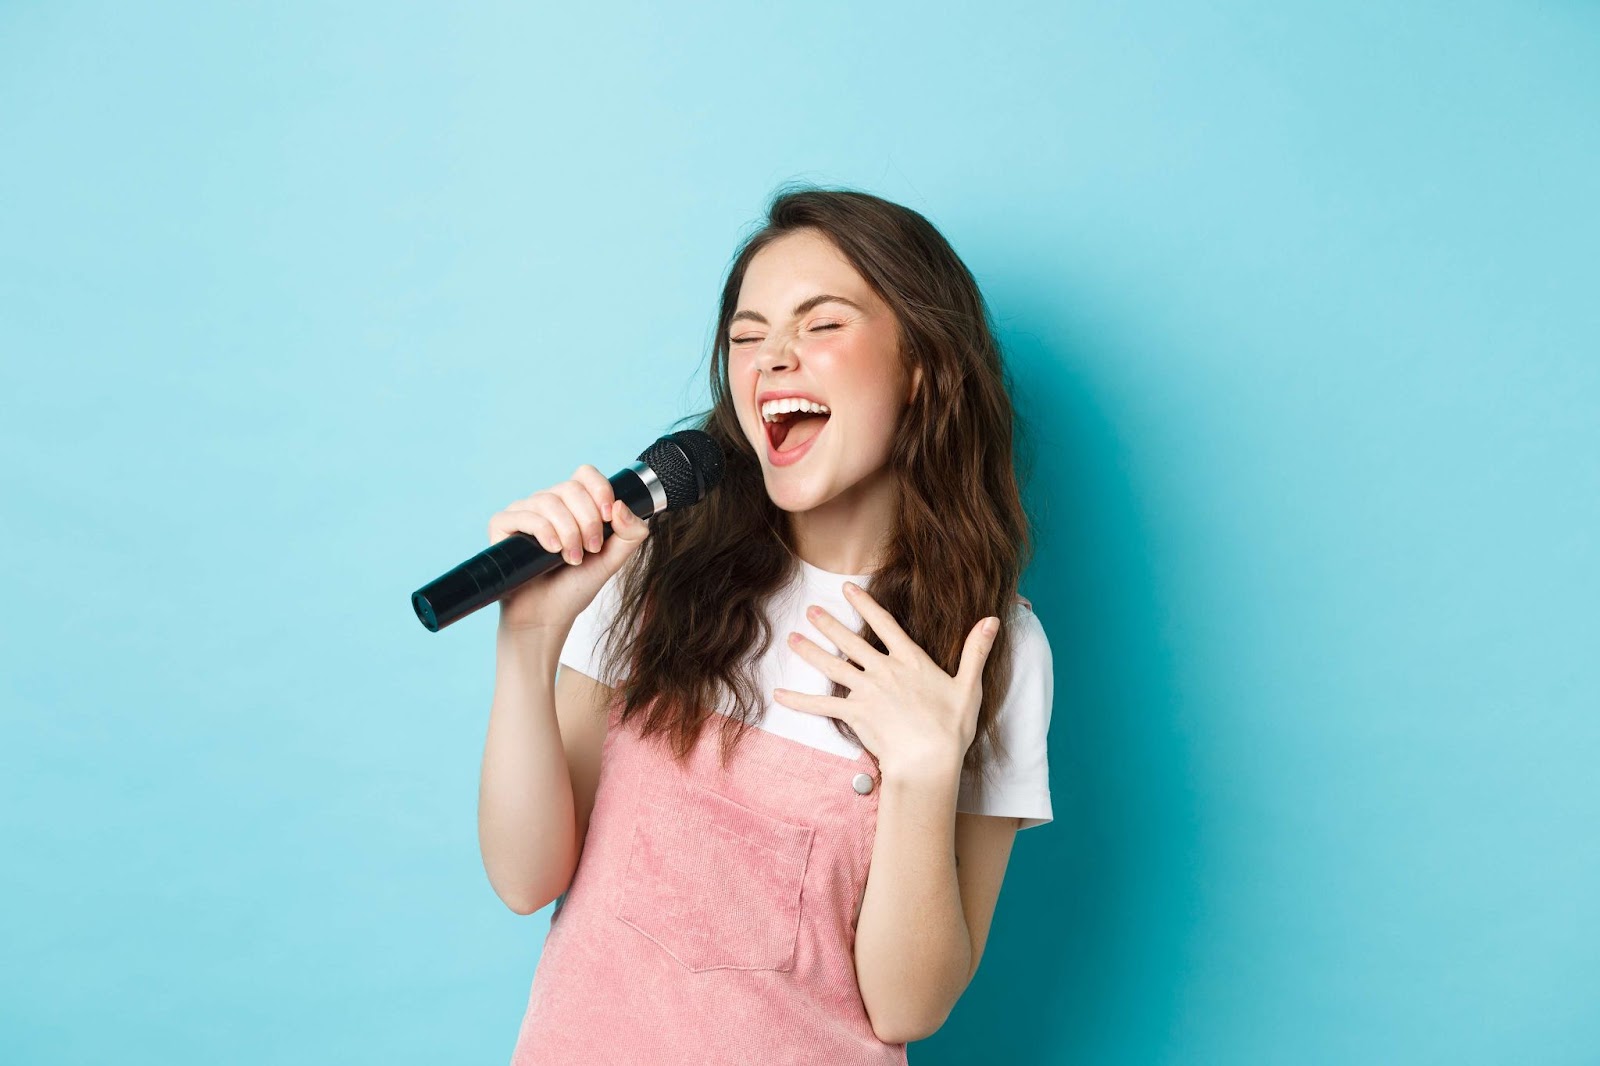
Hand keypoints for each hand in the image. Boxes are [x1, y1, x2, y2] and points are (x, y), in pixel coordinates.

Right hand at [486, 464, 650, 632]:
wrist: (547, 616)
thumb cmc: (575, 586)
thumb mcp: (612, 560)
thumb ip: (630, 534)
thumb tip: (620, 505)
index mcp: (573, 505)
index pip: (585, 474)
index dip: (600, 489)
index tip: (609, 517)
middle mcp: (547, 503)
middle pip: (570, 488)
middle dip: (588, 520)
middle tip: (592, 549)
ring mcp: (523, 512)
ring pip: (548, 500)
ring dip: (568, 531)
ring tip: (572, 558)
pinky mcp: (501, 525)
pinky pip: (522, 514)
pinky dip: (543, 530)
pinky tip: (552, 550)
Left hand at [772, 581, 1000, 780]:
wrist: (928, 761)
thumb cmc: (951, 728)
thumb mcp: (968, 686)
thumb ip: (976, 650)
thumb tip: (992, 620)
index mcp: (910, 660)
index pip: (885, 624)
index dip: (865, 605)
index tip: (848, 589)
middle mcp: (884, 670)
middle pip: (851, 641)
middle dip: (830, 624)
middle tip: (811, 610)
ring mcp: (866, 691)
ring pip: (832, 666)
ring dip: (811, 651)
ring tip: (793, 638)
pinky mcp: (854, 714)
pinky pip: (821, 705)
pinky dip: (799, 700)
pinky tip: (779, 694)